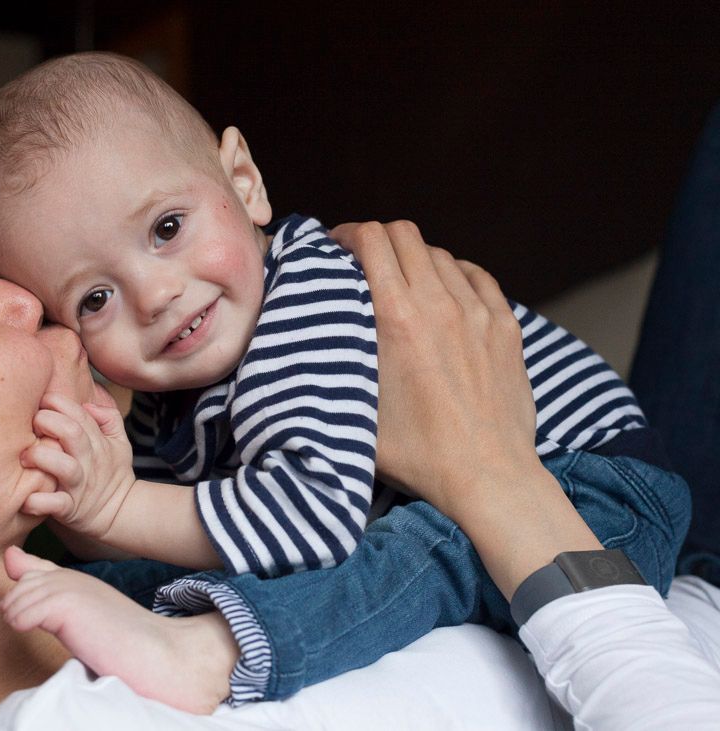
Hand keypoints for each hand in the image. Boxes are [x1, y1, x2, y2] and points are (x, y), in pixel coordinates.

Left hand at [1, 546, 234, 713]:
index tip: (39, 619)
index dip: (25, 596)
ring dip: (21, 621)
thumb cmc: (122, 644)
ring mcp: (70, 588)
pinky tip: (45, 635)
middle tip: (44, 633)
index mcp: (76, 580)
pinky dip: (25, 626)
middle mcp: (72, 577)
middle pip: (20, 586)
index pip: (31, 573)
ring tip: (46, 638)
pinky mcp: (67, 604)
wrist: (156, 653)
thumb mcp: (80, 615)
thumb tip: (11, 558)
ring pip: (18, 599)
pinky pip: (24, 612)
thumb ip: (46, 591)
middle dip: (18, 611)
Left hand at [19, 392, 135, 539]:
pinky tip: (25, 498)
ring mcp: (79, 486)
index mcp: (98, 443)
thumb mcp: (120, 442)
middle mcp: (88, 461)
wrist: (119, 514)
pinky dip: (39, 502)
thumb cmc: (111, 473)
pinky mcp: (71, 509)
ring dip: (40, 457)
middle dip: (47, 422)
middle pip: (71, 433)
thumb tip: (88, 403)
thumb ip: (109, 417)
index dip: (58, 402)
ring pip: (63, 466)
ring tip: (24, 458)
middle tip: (30, 425)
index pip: (80, 414)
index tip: (42, 401)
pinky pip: (55, 504)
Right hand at [331, 220, 600, 597]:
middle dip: (378, 238)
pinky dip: (454, 273)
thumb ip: (338, 365)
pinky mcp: (506, 325)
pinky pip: (477, 276)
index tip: (336, 245)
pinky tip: (445, 289)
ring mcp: (478, 312)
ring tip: (402, 281)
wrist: (487, 475)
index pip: (372, 240)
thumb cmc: (418, 453)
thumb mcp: (357, 409)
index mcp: (397, 318)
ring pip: (440, 254)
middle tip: (362, 258)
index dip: (348, 233)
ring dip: (414, 258)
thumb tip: (312, 344)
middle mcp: (439, 303)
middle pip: (405, 235)